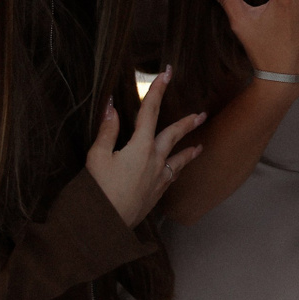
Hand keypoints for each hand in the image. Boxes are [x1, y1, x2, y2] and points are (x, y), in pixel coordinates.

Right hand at [86, 66, 205, 226]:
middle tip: (201, 113)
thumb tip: (112, 106)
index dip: (158, 90)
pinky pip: (173, 176)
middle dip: (187, 122)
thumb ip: (107, 130)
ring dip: (190, 149)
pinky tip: (179, 169)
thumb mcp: (97, 157)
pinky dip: (178, 169)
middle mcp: (155, 160)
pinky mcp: (157, 194)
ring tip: (200, 145)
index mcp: (140, 147)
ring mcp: (159, 178)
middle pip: (174, 134)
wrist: (105, 225)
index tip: (167, 74)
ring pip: (179, 159)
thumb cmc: (97, 190)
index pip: (150, 111)